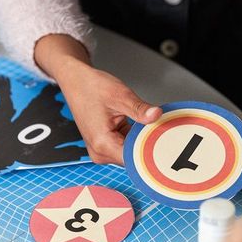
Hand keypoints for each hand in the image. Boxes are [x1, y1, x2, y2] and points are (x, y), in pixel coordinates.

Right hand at [35, 34, 160, 164]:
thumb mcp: (120, 96)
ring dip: (141, 141)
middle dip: (147, 145)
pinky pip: (125, 147)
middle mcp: (100, 152)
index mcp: (102, 143)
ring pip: (130, 153)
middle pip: (133, 158)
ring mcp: (101, 151)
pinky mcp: (104, 146)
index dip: (151, 151)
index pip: (134, 159)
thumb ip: (140, 109)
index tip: (165, 142)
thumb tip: (156, 115)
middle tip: (161, 129)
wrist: (75, 82)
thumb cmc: (91, 87)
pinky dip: (134, 138)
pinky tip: (138, 126)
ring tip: (147, 124)